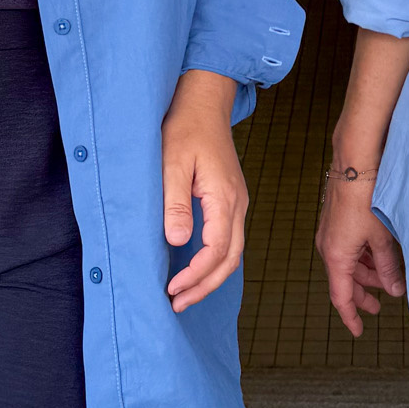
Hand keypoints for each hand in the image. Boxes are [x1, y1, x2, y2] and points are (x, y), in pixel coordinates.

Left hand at [161, 71, 246, 311]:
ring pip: (232, 253)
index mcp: (224, 197)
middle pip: (230, 260)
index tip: (171, 288)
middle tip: (177, 304)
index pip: (216, 250)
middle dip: (205, 286)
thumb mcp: (171, 163)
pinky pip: (229, 240)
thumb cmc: (184, 128)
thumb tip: (178, 242)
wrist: (204, 103)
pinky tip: (195, 269)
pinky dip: (214, 262)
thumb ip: (175, 203)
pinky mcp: (230, 201)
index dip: (195, 275)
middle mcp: (237, 204)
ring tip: (184, 295)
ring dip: (210, 278)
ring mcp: (237, 203)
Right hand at [316, 167, 404, 337]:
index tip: (359, 331)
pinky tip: (378, 255)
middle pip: (344, 281)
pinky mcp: (336, 221)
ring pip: (347, 264)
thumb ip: (388, 267)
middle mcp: (328, 247)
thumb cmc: (367, 198)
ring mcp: (330, 234)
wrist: (354, 164)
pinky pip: (347, 249)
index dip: (351, 316)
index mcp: (336, 256)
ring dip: (364, 274)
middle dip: (362, 295)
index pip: (341, 297)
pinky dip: (361, 257)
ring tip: (384, 279)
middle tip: (378, 307)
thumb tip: (395, 290)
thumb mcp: (382, 238)